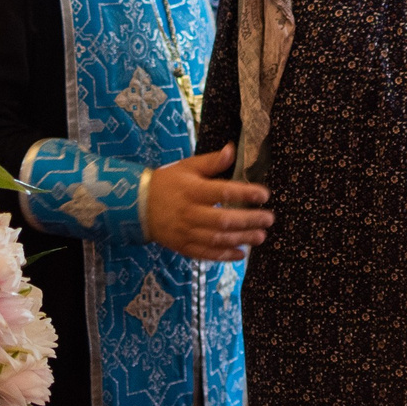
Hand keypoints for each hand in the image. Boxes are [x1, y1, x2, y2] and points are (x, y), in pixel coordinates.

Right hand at [144, 146, 271, 261]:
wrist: (137, 205)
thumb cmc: (167, 183)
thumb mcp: (187, 167)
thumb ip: (211, 161)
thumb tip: (232, 150)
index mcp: (192, 190)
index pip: (222, 192)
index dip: (245, 194)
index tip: (264, 194)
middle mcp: (190, 213)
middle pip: (223, 219)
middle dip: (249, 220)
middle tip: (269, 218)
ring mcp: (186, 232)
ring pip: (217, 239)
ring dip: (241, 239)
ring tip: (261, 236)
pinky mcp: (183, 246)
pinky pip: (206, 254)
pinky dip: (224, 256)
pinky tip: (241, 253)